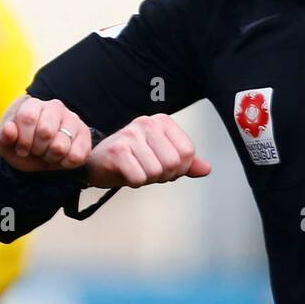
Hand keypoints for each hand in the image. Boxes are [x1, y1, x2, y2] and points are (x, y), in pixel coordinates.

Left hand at [0, 95, 91, 170]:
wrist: (40, 158)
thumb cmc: (22, 148)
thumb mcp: (7, 146)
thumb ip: (4, 137)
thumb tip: (9, 128)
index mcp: (33, 104)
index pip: (28, 117)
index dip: (23, 139)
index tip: (22, 149)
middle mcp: (55, 107)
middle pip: (45, 132)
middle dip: (37, 149)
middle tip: (36, 151)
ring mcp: (72, 119)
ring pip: (61, 146)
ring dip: (51, 157)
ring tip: (48, 153)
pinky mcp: (85, 134)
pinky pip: (76, 156)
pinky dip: (65, 163)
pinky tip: (61, 159)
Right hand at [84, 114, 210, 187]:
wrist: (97, 162)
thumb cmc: (131, 159)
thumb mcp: (162, 158)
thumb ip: (186, 163)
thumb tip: (206, 168)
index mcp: (162, 121)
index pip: (188, 152)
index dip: (179, 168)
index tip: (162, 165)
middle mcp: (147, 123)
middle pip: (174, 162)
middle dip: (163, 175)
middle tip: (147, 170)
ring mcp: (131, 135)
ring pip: (157, 172)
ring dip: (147, 179)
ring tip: (136, 170)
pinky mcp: (117, 150)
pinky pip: (139, 177)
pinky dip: (134, 182)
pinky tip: (126, 173)